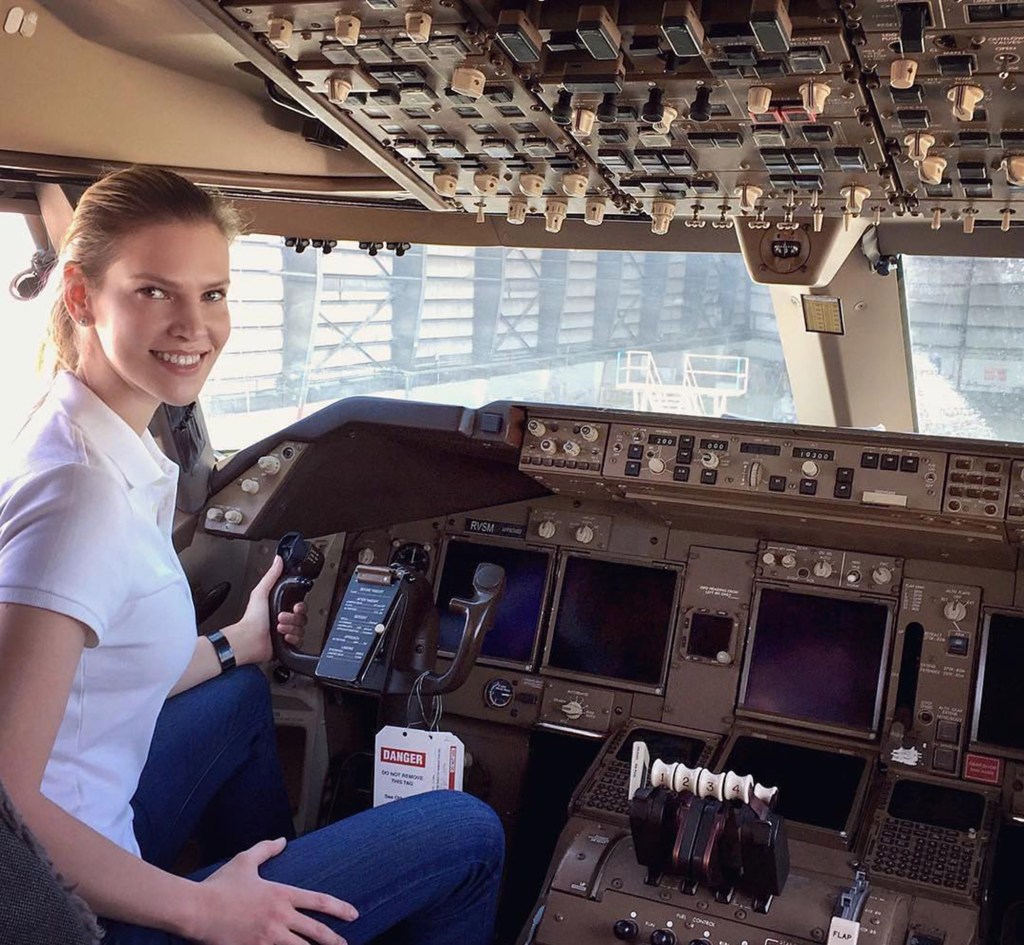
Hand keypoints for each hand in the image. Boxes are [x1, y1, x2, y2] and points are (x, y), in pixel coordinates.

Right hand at [191, 837, 357, 944]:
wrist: (195, 908)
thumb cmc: (219, 885)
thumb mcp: (244, 861)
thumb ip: (266, 850)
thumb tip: (282, 840)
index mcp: (281, 894)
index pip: (319, 901)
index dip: (339, 908)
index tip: (353, 914)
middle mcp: (279, 917)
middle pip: (315, 931)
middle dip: (334, 940)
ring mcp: (267, 938)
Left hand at [230, 556, 308, 665]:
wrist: (249, 639)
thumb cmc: (252, 619)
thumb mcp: (261, 592)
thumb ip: (271, 576)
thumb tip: (278, 560)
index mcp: (279, 606)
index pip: (299, 605)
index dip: (300, 606)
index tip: (295, 606)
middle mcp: (283, 619)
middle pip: (302, 617)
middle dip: (293, 617)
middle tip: (281, 617)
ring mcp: (285, 632)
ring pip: (301, 629)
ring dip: (291, 627)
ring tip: (279, 627)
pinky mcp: (287, 644)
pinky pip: (299, 640)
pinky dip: (292, 638)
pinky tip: (283, 636)